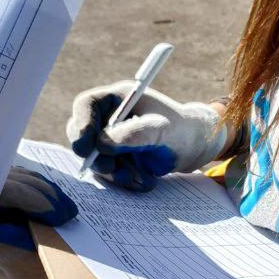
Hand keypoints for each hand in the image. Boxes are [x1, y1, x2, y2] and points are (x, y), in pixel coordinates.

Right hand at [67, 82, 229, 190]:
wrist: (197, 147)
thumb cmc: (182, 130)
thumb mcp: (161, 131)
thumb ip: (133, 135)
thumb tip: (101, 144)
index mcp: (118, 99)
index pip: (86, 105)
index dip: (81, 125)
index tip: (86, 148)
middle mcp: (110, 117)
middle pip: (84, 135)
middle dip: (98, 157)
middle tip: (114, 169)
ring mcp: (112, 138)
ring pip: (95, 158)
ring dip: (116, 173)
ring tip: (142, 177)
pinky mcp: (118, 157)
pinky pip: (109, 172)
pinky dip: (125, 180)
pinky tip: (145, 180)